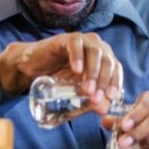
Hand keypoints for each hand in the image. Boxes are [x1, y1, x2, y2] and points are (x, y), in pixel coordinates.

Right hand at [0, 32, 121, 110]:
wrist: (33, 68)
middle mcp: (96, 45)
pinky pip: (76, 44)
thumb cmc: (58, 77)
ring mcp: (82, 40)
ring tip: (87, 89)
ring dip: (93, 72)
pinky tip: (76, 70)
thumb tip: (104, 110)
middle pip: (107, 61)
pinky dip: (78, 57)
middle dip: (104, 80)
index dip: (115, 82)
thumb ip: (91, 98)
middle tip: (96, 97)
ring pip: (95, 52)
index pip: (116, 67)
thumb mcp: (76, 90)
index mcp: (103, 56)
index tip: (110, 97)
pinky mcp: (66, 38)